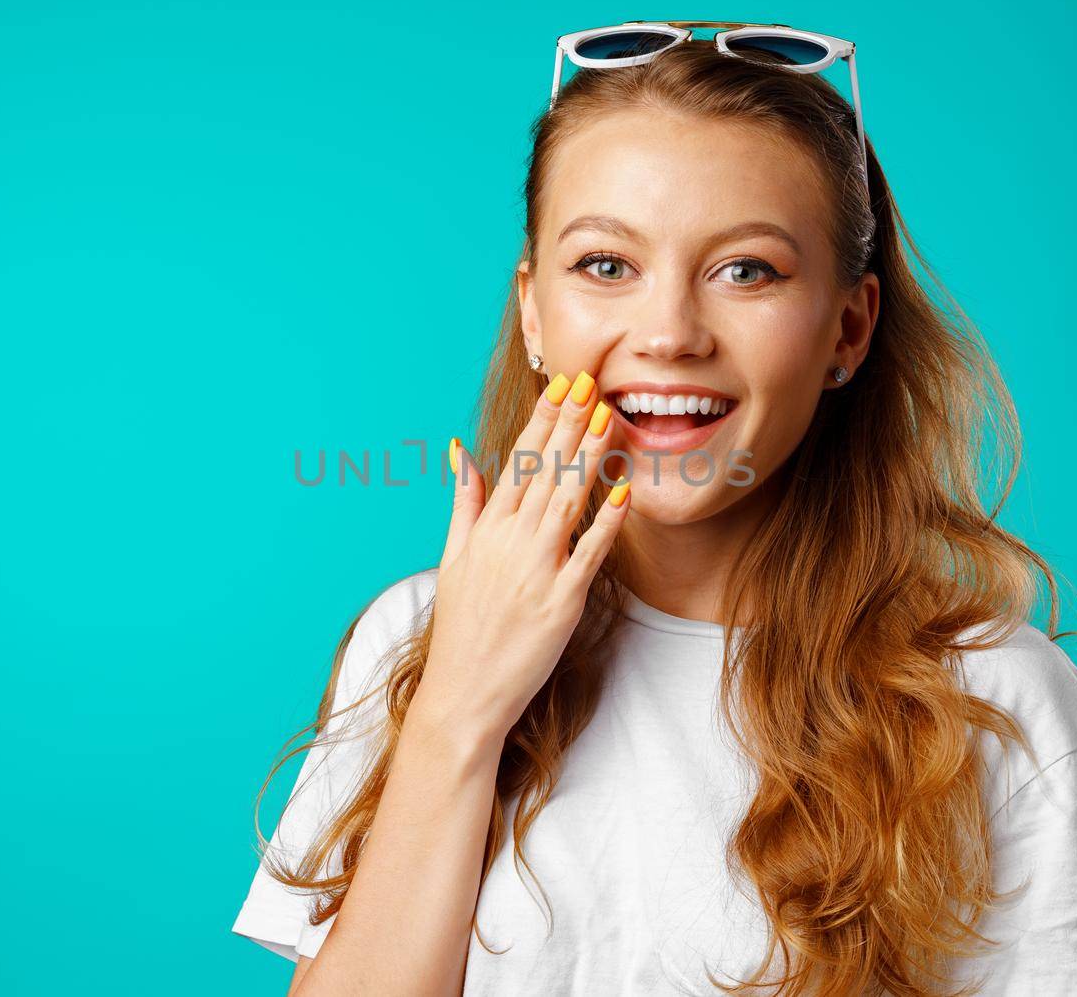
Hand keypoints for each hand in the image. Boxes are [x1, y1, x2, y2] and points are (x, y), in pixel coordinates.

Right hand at [417, 369, 630, 744]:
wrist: (462, 694)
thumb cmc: (461, 627)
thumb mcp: (454, 557)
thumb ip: (465, 502)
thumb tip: (462, 451)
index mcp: (487, 530)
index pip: (519, 461)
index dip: (543, 420)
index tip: (563, 384)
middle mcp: (510, 543)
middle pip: (545, 472)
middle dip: (570, 424)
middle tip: (592, 382)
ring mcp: (536, 571)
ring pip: (566, 502)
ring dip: (589, 458)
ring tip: (610, 418)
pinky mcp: (561, 603)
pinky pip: (588, 555)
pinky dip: (605, 522)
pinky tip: (622, 490)